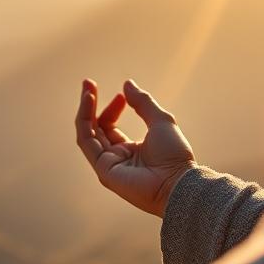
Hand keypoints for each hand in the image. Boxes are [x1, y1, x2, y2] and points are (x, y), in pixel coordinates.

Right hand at [75, 78, 197, 217]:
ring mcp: (108, 165)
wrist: (178, 181)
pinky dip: (85, 120)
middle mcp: (116, 158)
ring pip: (87, 133)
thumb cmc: (175, 155)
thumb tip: (127, 84)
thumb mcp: (160, 121)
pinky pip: (87, 142)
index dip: (112, 109)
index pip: (110, 127)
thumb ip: (142, 103)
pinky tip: (90, 101)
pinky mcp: (103, 170)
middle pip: (95, 129)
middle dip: (90, 105)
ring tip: (88, 88)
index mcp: (130, 150)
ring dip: (85, 109)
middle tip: (88, 82)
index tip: (120, 94)